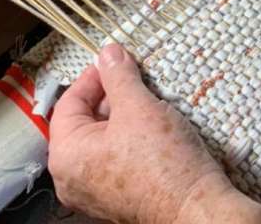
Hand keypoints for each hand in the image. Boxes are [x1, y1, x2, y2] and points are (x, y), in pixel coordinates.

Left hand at [49, 43, 260, 223]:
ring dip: (122, 113)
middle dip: (110, 94)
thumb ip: (118, 76)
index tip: (114, 61)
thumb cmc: (163, 165)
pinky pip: (115, 156)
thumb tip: (108, 53)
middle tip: (134, 76)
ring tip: (146, 99)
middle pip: (85, 120)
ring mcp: (94, 190)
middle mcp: (73, 178)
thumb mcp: (138, 106)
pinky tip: (152, 125)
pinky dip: (129, 136)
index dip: (93, 76)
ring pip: (102, 137)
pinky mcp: (117, 196)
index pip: (69, 102)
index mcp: (66, 156)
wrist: (194, 207)